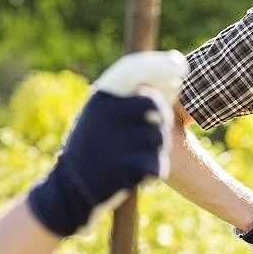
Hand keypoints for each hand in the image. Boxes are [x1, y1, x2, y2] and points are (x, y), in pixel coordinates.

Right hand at [92, 50, 187, 178]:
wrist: (71, 189)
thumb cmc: (94, 146)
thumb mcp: (101, 114)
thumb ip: (130, 97)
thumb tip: (173, 83)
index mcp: (99, 99)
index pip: (132, 70)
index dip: (160, 64)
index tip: (181, 64)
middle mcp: (106, 115)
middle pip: (154, 104)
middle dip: (164, 116)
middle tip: (163, 124)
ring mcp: (115, 142)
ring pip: (158, 137)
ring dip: (156, 147)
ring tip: (135, 155)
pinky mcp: (125, 169)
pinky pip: (157, 163)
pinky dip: (153, 170)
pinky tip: (136, 173)